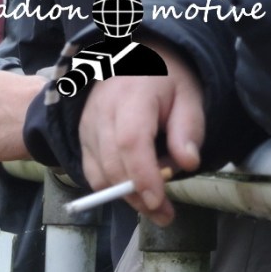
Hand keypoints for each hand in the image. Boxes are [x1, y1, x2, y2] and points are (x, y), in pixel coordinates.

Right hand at [78, 42, 203, 224]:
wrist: (132, 57)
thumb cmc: (165, 78)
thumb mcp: (188, 95)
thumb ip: (188, 129)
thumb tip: (187, 164)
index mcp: (132, 95)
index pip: (131, 142)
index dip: (143, 176)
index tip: (159, 201)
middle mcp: (102, 112)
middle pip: (113, 165)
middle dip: (138, 196)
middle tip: (164, 214)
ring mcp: (87, 127)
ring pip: (100, 175)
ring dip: (125, 197)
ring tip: (153, 205)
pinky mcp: (81, 139)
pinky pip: (92, 174)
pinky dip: (112, 188)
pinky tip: (133, 190)